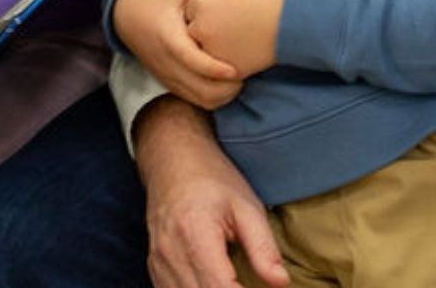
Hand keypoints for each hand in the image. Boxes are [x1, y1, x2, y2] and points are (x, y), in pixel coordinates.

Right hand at [112, 0, 242, 109]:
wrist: (129, 18)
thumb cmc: (159, 1)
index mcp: (168, 36)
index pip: (190, 59)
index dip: (213, 68)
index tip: (235, 70)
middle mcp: (166, 61)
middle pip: (199, 88)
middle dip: (226, 87)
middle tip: (245, 73)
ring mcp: (167, 75)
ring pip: (200, 99)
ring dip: (222, 95)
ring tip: (238, 79)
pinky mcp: (170, 84)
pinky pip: (195, 100)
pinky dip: (214, 98)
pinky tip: (226, 84)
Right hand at [135, 97, 288, 287]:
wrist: (172, 160)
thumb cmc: (212, 180)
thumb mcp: (247, 206)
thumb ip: (264, 247)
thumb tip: (280, 283)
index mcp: (195, 234)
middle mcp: (170, 252)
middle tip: (249, 282)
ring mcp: (158, 262)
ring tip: (234, 282)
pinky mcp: (154, 267)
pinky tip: (212, 284)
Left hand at [182, 0, 286, 77]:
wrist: (296, 21)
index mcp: (201, 1)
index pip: (191, 7)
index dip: (210, 6)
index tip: (230, 7)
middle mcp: (201, 26)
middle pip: (193, 29)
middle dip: (209, 26)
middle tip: (236, 22)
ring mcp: (212, 49)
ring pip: (203, 50)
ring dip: (215, 45)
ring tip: (241, 35)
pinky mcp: (226, 69)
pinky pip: (217, 68)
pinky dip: (226, 61)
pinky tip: (245, 49)